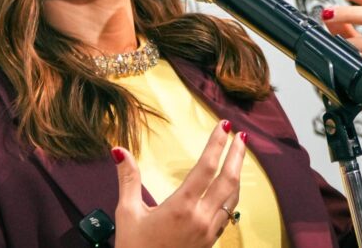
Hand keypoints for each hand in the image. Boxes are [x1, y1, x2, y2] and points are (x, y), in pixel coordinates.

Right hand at [112, 121, 246, 247]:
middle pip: (228, 180)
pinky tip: (228, 189)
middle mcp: (201, 217)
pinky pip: (227, 214)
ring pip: (232, 198)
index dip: (217, 144)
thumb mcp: (127, 213)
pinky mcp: (210, 242)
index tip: (224, 126)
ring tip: (238, 157)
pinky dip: (231, 195)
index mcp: (182, 206)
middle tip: (242, 136)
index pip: (206, 167)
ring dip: (237, 174)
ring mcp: (208, 231)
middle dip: (237, 155)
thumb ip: (128, 179)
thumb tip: (119, 151)